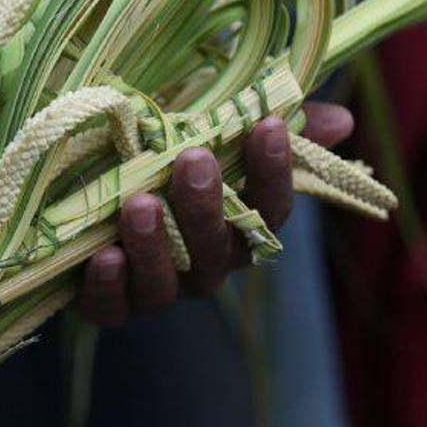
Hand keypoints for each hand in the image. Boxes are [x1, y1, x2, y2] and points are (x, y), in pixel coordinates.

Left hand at [77, 102, 353, 325]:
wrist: (84, 199)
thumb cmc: (160, 163)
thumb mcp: (205, 133)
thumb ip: (263, 124)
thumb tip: (341, 120)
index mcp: (235, 229)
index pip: (269, 211)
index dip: (273, 173)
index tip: (266, 127)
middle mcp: (202, 266)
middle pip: (216, 249)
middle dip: (206, 206)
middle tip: (193, 160)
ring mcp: (156, 289)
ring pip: (165, 283)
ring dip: (154, 245)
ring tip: (139, 203)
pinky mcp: (109, 305)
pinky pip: (112, 307)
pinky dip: (109, 286)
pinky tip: (103, 255)